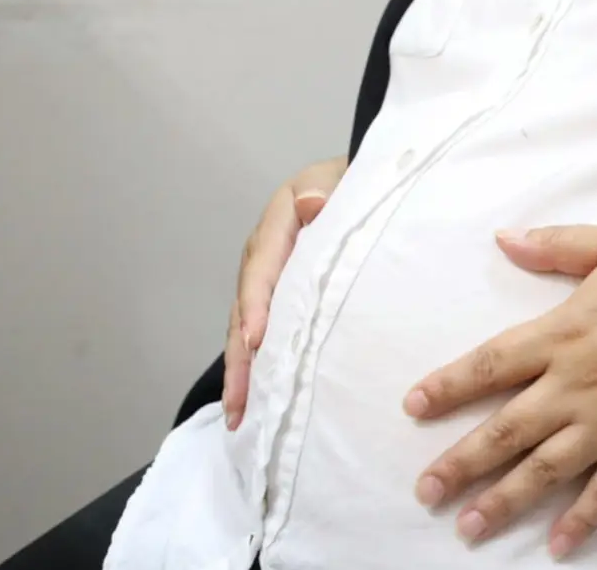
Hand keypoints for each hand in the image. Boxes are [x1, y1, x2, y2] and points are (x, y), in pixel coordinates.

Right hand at [222, 155, 346, 428]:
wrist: (359, 185)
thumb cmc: (352, 186)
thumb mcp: (339, 180)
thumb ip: (326, 193)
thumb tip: (310, 204)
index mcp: (277, 226)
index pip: (262, 268)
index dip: (257, 304)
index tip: (256, 340)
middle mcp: (262, 258)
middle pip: (245, 310)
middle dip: (240, 359)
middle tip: (237, 403)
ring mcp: (267, 281)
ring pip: (246, 330)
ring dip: (242, 373)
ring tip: (238, 415)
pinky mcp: (278, 299)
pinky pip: (262, 334)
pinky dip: (257, 367)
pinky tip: (256, 401)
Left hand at [405, 226, 596, 558]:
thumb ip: (558, 246)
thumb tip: (503, 239)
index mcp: (567, 331)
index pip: (491, 364)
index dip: (448, 387)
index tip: (414, 407)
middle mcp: (580, 383)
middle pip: (506, 429)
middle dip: (460, 462)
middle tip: (424, 491)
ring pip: (545, 469)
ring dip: (503, 500)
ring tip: (467, 527)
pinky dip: (582, 519)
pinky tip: (556, 546)